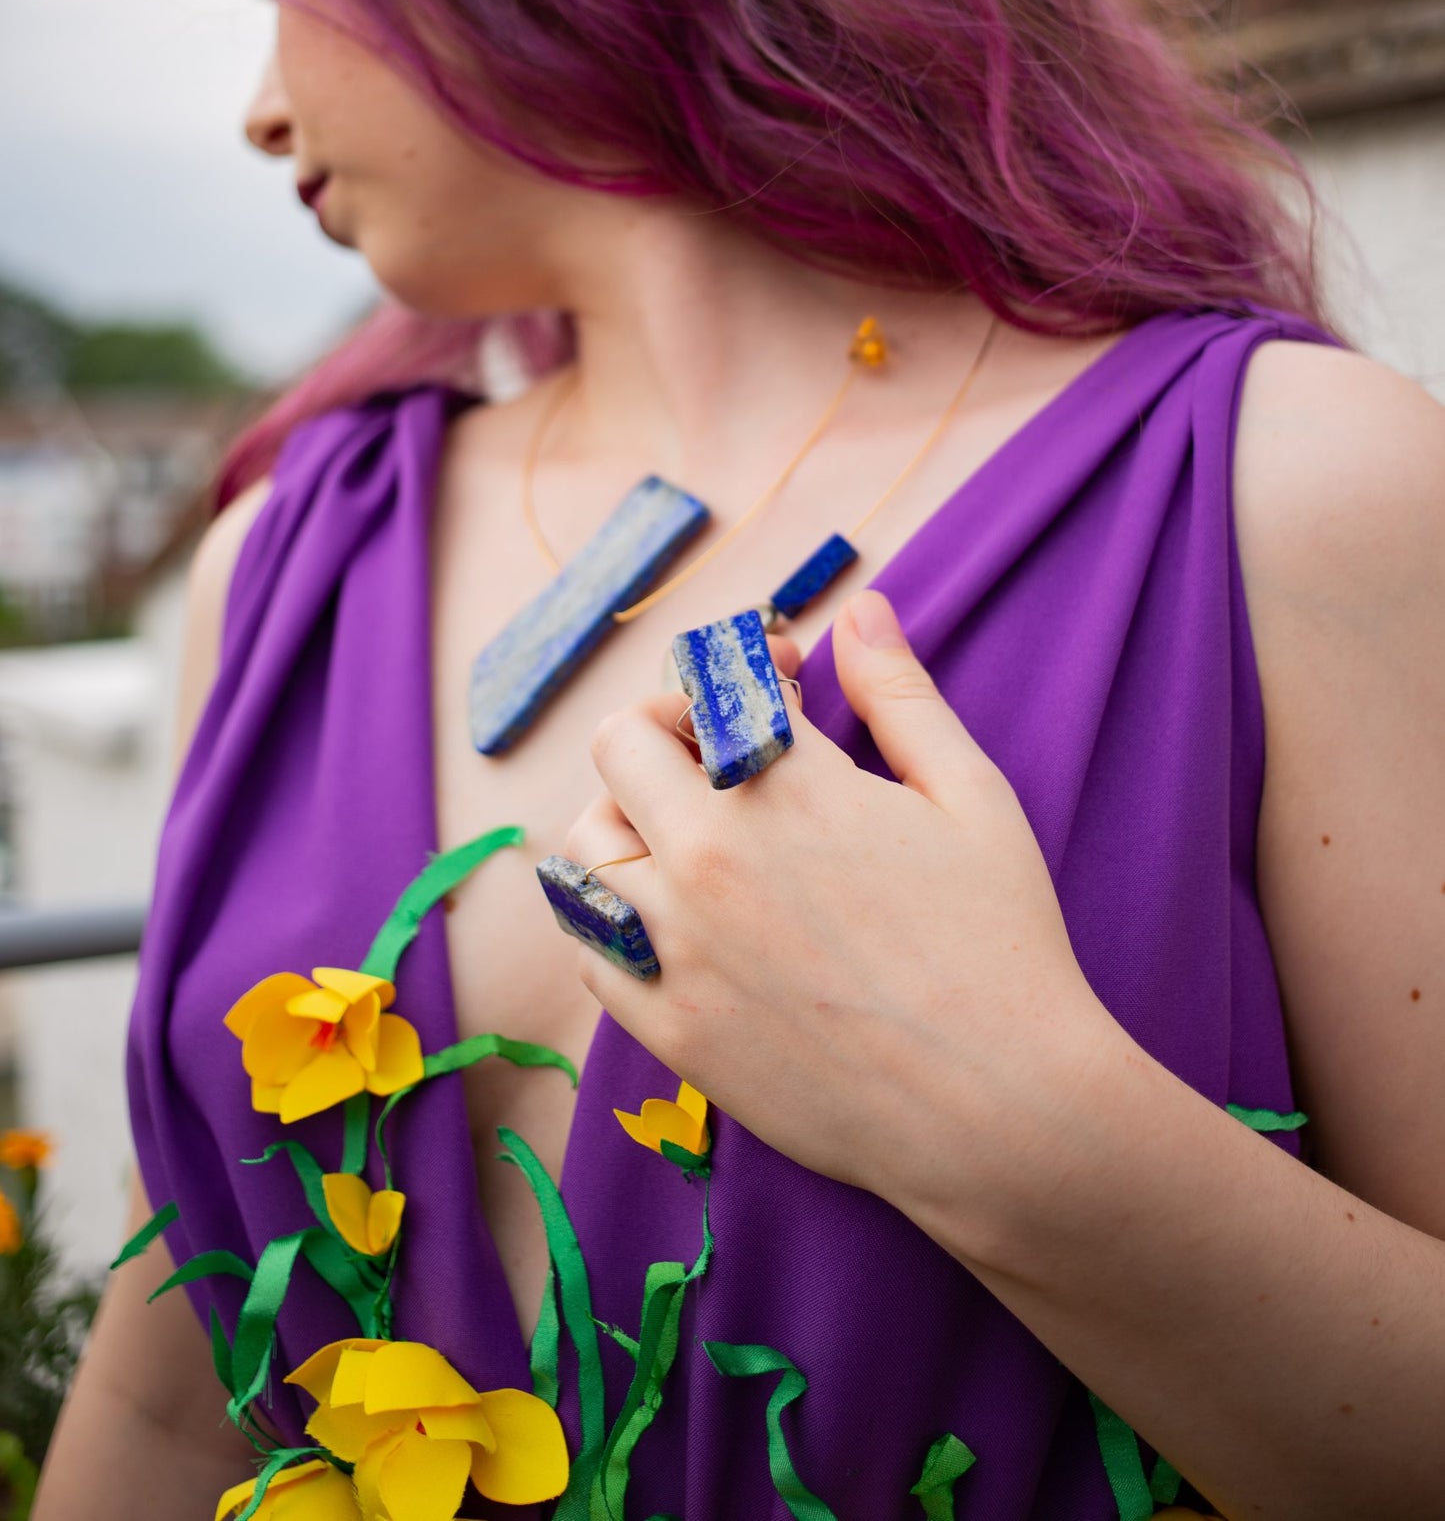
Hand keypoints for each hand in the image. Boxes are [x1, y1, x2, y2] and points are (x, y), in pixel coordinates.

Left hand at [567, 589, 1117, 1241]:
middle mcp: (708, 859)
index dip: (745, 664)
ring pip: (588, 844)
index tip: (783, 678)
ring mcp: (676, 949)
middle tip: (722, 750)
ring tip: (692, 830)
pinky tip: (670, 915)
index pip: (710, 683)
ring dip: (631, 818)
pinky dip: (614, 915)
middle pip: (621, 746)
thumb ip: (901, 693)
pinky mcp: (668, 1029)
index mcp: (785, 788)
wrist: (1000, 1109)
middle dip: (669, 727)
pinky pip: (590, 947)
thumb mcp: (969, 795)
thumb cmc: (999, 944)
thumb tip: (859, 608)